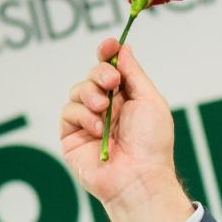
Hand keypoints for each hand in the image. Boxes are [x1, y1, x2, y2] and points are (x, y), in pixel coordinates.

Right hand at [60, 38, 192, 221]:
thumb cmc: (152, 144)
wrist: (139, 177)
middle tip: (111, 83)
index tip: (109, 44)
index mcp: (128, 100)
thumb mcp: (150, 101)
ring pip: (78, 90)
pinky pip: (69, 111)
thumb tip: (124, 48)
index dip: (109, 54)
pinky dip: (83, 116)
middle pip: (94, 75)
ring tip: (104, 110)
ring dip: (91, 95)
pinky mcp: (72, 135)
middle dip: (101, 73)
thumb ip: (134, 74)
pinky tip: (98, 130)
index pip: (113, 69)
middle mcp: (108, 109)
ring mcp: (89, 122)